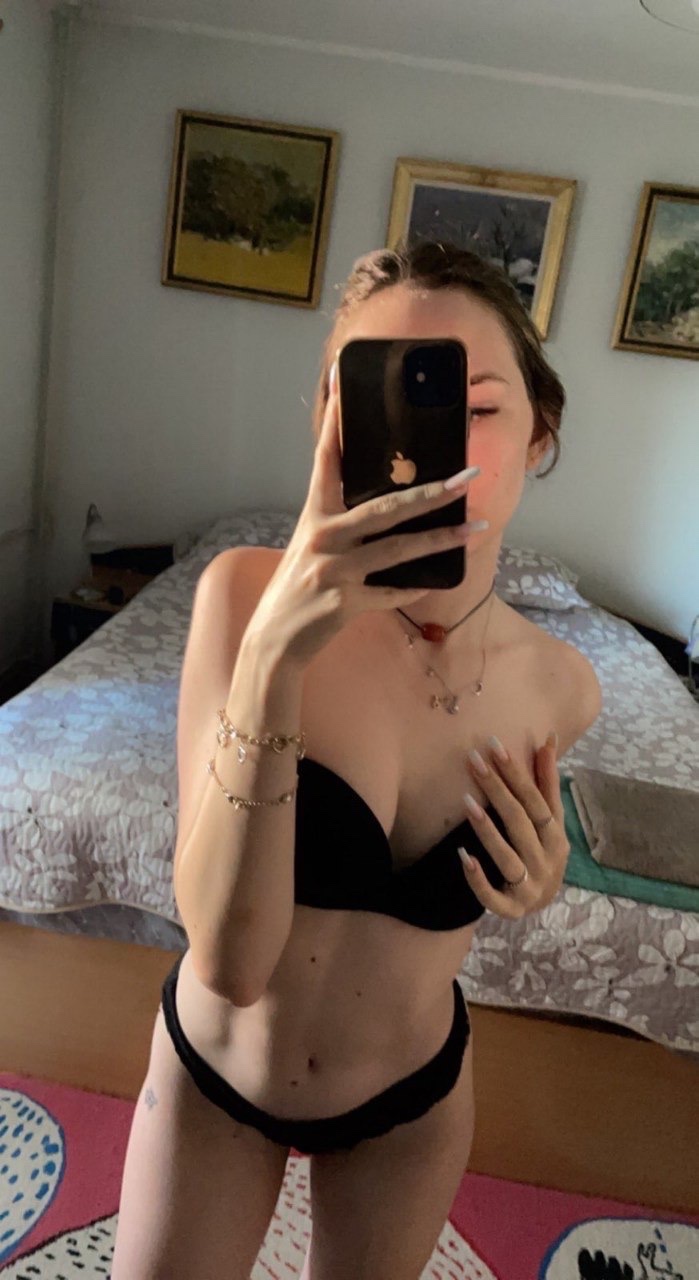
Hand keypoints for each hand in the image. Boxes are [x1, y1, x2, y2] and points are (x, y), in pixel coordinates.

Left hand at [457, 734, 568, 918]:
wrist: (541, 903)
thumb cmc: (542, 850)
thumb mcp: (550, 818)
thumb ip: (547, 781)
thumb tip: (548, 737)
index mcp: (557, 836)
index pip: (536, 800)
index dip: (517, 773)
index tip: (495, 746)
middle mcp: (546, 861)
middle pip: (520, 822)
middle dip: (497, 789)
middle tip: (474, 760)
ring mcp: (530, 887)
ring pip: (507, 857)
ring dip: (487, 830)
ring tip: (465, 801)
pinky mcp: (511, 908)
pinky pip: (493, 896)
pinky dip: (478, 879)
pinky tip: (462, 857)